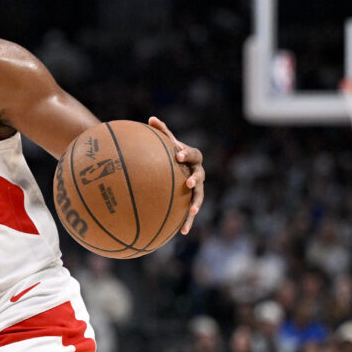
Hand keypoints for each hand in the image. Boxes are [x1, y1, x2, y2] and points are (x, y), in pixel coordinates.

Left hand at [148, 116, 203, 234]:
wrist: (178, 168)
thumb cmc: (170, 154)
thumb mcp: (166, 143)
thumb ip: (161, 131)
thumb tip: (151, 118)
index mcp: (193, 158)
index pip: (192, 154)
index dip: (186, 154)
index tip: (177, 154)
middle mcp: (198, 173)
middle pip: (200, 175)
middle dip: (195, 179)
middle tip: (188, 182)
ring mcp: (197, 188)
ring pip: (199, 196)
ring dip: (196, 204)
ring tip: (191, 212)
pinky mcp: (191, 201)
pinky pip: (190, 212)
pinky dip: (188, 221)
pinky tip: (182, 232)